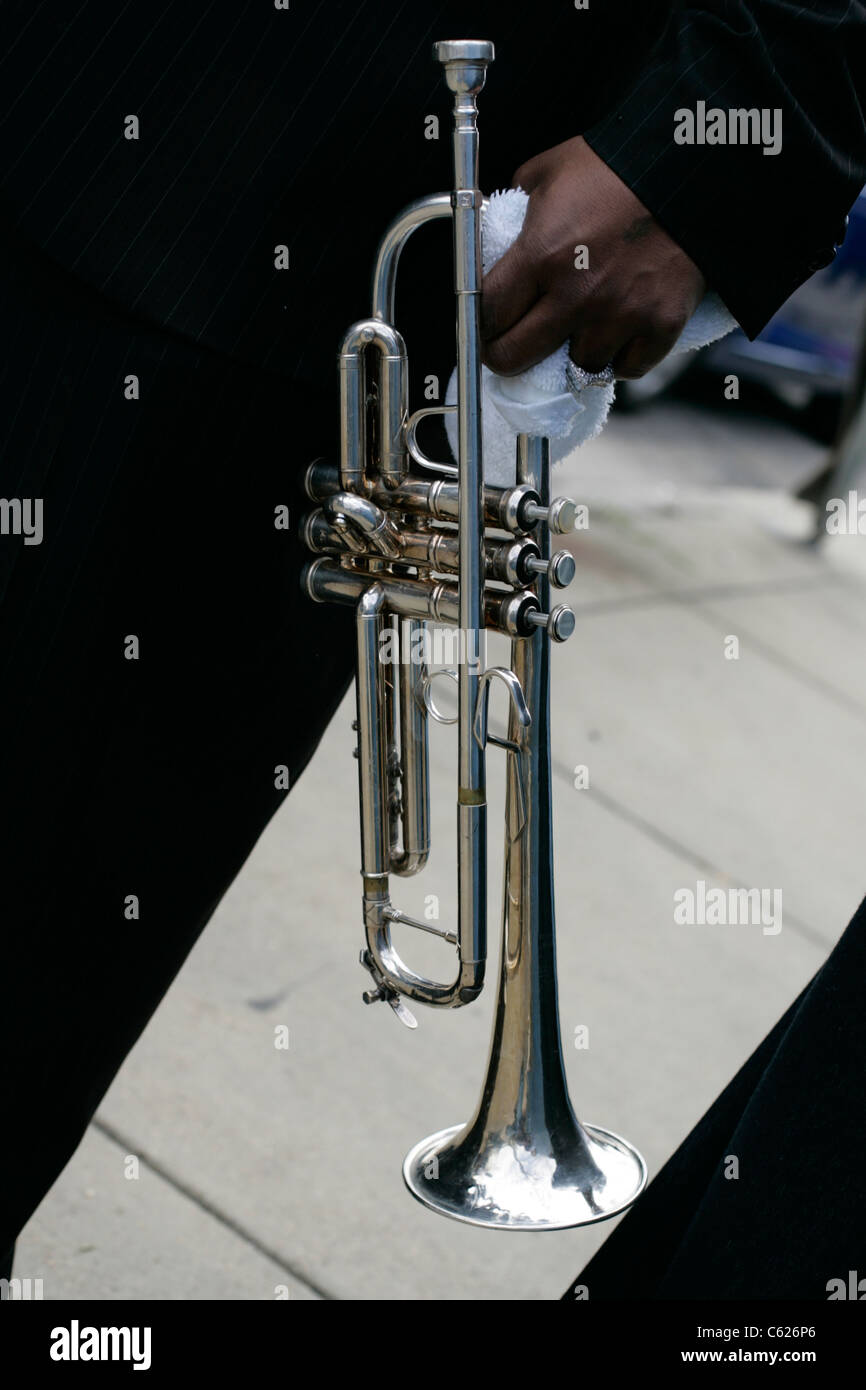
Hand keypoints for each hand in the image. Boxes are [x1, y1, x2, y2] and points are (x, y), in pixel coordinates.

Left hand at [481, 136, 706, 379]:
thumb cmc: (616, 163)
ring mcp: (621, 315)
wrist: (690, 166)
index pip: (487, 315)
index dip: (480, 325)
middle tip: (515, 346)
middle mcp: (577, 294)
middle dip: (507, 356)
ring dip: (575, 351)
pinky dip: (622, 357)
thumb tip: (491, 243)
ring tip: (583, 327)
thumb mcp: (547, 172)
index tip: (487, 327)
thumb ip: (514, 213)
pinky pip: (628, 367)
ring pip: (577, 366)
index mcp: (541, 253)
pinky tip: (620, 332)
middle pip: (515, 357)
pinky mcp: (661, 326)